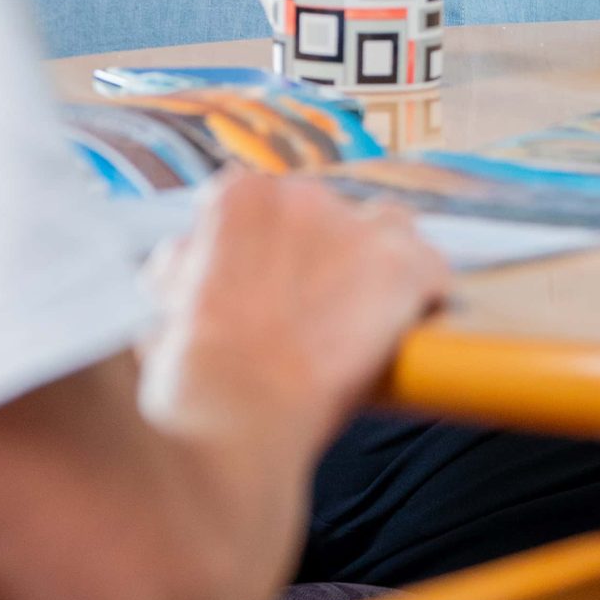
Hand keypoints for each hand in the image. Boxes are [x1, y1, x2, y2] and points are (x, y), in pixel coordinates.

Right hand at [141, 171, 449, 457]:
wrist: (237, 404)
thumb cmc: (191, 365)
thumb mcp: (167, 294)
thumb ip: (190, 261)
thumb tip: (191, 257)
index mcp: (240, 195)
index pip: (272, 201)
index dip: (274, 245)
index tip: (270, 282)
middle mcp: (301, 194)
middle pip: (330, 214)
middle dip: (324, 254)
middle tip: (312, 313)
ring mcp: (354, 228)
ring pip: (389, 230)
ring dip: (377, 264)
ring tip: (364, 317)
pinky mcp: (401, 268)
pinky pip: (432, 271)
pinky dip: (425, 297)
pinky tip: (408, 329)